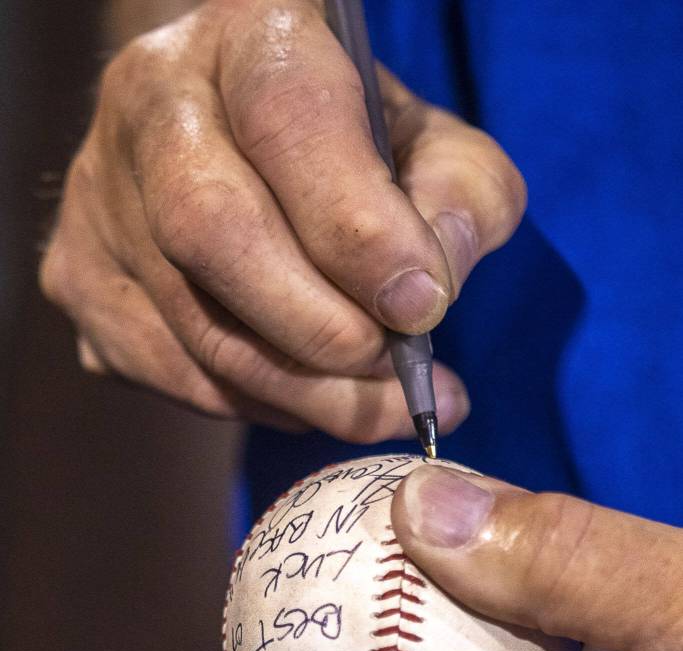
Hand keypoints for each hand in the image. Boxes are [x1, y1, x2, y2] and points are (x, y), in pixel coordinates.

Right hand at [40, 0, 524, 439]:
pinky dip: (258, 403)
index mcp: (249, 36)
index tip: (422, 307)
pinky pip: (172, 372)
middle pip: (213, 230)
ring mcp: (100, 196)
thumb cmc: (357, 148)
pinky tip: (314, 396)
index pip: (287, 123)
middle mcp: (152, 102)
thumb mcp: (436, 146)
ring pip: (193, 326)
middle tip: (397, 372)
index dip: (356, 228)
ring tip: (384, 406)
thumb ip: (461, 201)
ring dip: (303, 391)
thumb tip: (427, 296)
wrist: (246, 146)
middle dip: (319, 329)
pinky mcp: (81, 277)